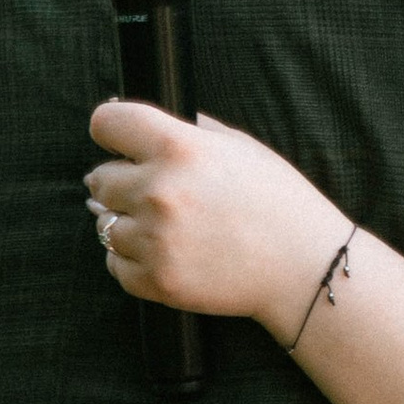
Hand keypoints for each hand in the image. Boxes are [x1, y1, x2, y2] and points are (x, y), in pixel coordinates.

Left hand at [83, 105, 344, 331]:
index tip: (118, 140)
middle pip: (99, 177)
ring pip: (104, 224)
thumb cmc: (278, 202)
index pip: (106, 122)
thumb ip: (190, 130)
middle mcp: (160, 191)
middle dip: (122, 181)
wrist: (304, 268)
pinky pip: (115, 265)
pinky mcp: (157, 280)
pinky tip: (165, 252)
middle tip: (157, 191)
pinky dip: (133, 259)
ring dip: (128, 223)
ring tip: (167, 226)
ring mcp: (155, 239)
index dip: (111, 130)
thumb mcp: (241, 147)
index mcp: (180, 148)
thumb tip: (141, 124)